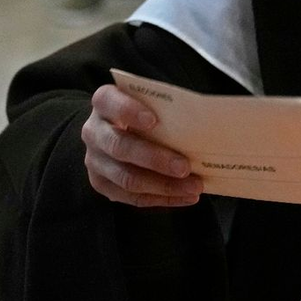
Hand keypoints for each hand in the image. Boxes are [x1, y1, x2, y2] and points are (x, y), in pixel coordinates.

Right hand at [81, 84, 202, 207]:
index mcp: (104, 103)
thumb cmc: (144, 113)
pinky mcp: (102, 184)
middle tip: (185, 166)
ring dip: (164, 185)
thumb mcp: (150, 104)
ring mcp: (95, 160)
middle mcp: (94, 131)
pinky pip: (133, 198)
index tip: (154, 120)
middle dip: (155, 159)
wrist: (116, 131)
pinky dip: (163, 198)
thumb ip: (166, 110)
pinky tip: (186, 196)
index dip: (129, 111)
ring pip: (127, 178)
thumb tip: (206, 121)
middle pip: (120, 147)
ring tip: (194, 186)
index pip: (108, 101)